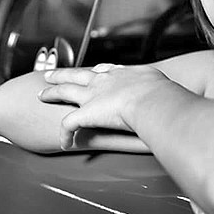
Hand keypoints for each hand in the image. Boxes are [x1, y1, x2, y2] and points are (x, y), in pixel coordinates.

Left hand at [37, 63, 169, 149]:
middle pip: (77, 74)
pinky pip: (68, 125)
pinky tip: (63, 143)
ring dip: (52, 93)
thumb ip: (161, 88)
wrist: (150, 98)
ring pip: (65, 91)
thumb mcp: (161, 83)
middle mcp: (102, 81)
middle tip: (52, 74)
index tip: (95, 71)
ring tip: (42, 95)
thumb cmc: (159, 92)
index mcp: (120, 74)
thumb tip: (172, 95)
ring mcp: (91, 96)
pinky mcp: (84, 113)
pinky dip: (65, 135)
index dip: (96, 71)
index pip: (103, 70)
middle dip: (64, 74)